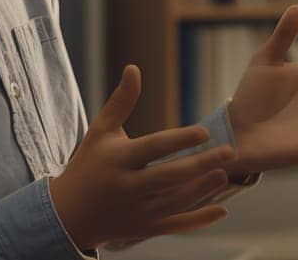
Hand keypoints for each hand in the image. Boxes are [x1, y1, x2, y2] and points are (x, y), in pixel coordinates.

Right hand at [49, 65, 236, 250]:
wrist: (68, 215)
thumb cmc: (88, 164)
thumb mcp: (100, 132)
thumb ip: (121, 102)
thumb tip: (134, 68)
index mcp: (118, 160)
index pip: (153, 148)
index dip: (179, 140)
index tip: (205, 132)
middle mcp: (127, 187)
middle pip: (168, 177)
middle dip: (200, 165)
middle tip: (230, 152)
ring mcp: (136, 212)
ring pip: (174, 202)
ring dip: (202, 190)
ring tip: (224, 173)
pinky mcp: (143, 229)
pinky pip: (174, 226)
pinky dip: (198, 220)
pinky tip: (222, 210)